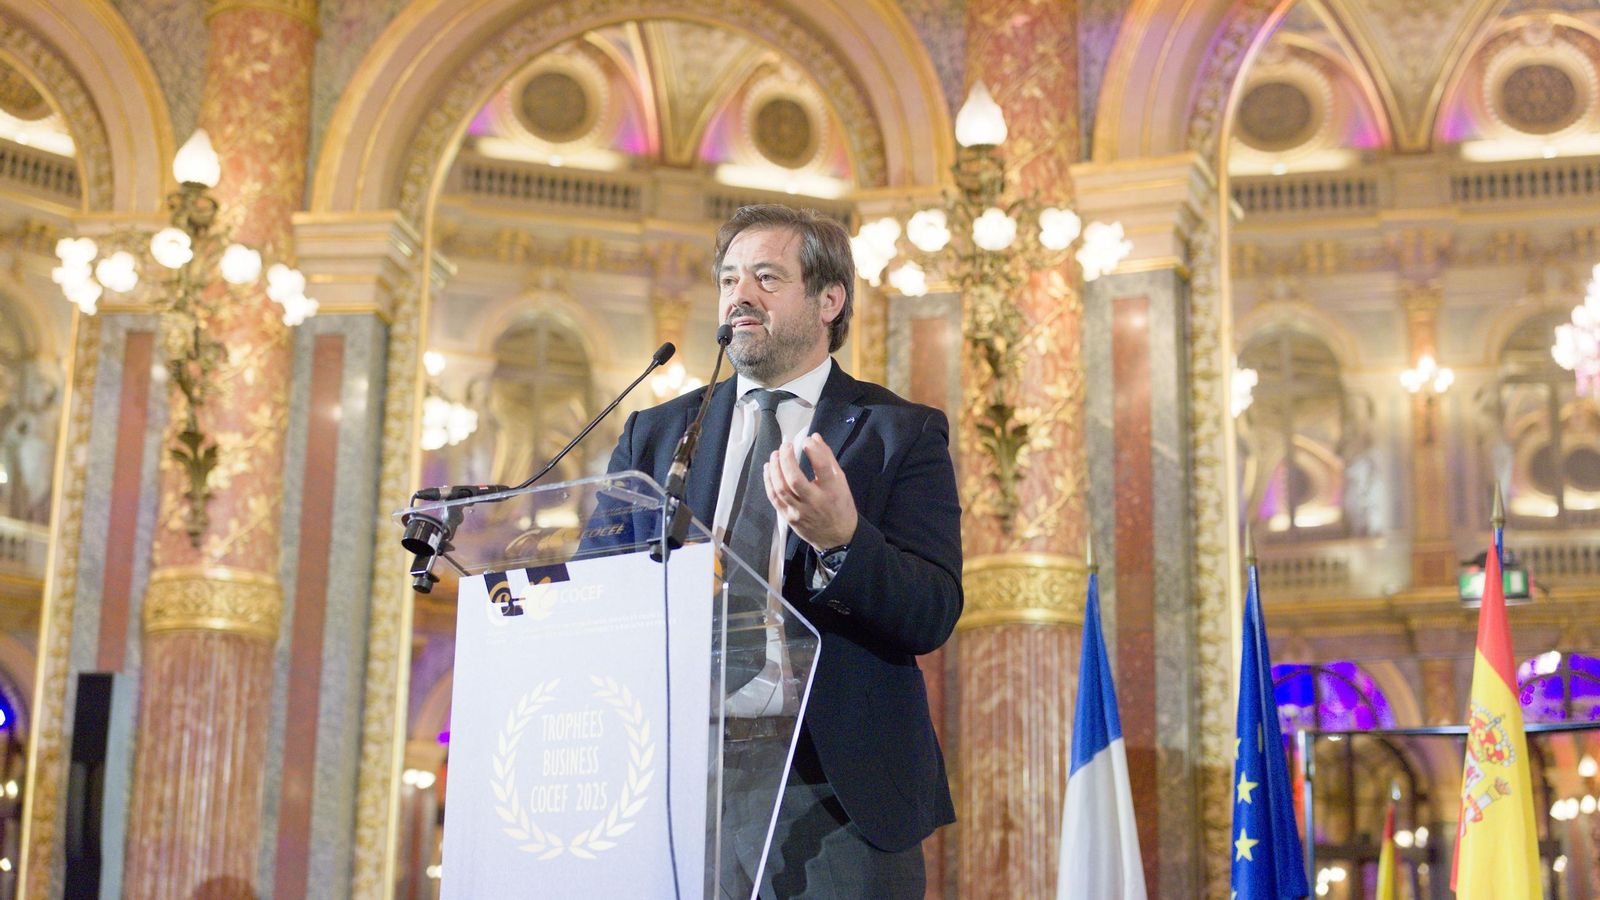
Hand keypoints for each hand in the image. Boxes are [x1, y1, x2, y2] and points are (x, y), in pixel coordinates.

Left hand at [764, 433, 856, 550]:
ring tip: (775, 454)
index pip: (822, 468)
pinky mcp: (789, 518)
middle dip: (786, 459)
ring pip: (781, 489)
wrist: (837, 538)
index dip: (813, 451)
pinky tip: (768, 468)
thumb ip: (827, 459)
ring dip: (775, 469)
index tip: (806, 440)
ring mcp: (799, 512)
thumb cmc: (840, 506)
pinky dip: (769, 481)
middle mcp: (815, 502)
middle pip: (795, 479)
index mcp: (832, 491)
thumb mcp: (841, 482)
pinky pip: (775, 498)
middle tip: (785, 445)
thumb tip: (814, 437)